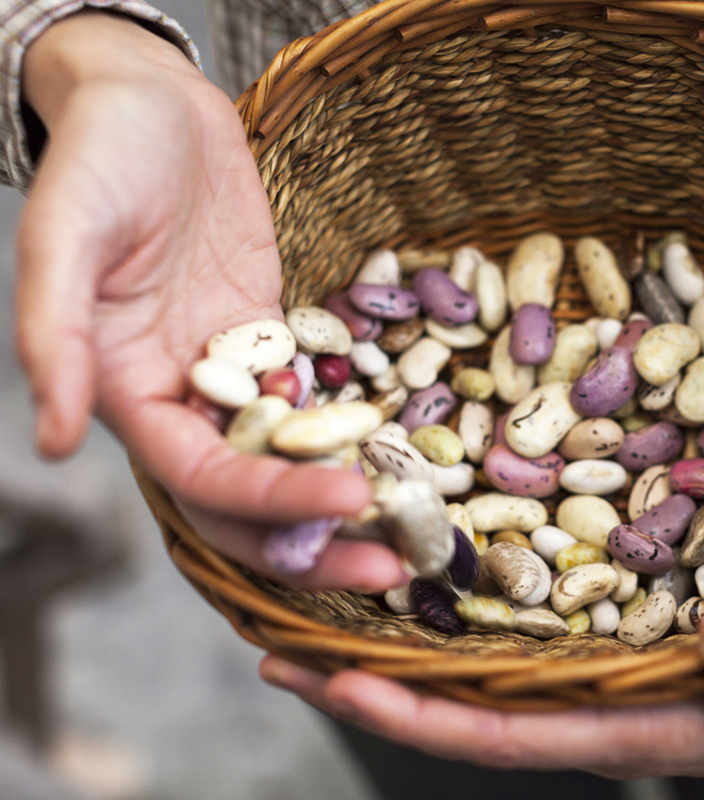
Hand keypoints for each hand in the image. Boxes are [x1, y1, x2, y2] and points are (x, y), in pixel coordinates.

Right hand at [16, 11, 405, 590]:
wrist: (154, 106)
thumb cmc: (101, 158)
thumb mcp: (64, 236)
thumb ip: (56, 336)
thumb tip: (54, 441)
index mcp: (127, 395)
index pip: (202, 480)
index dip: (270, 505)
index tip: (350, 503)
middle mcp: (184, 403)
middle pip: (250, 504)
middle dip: (318, 544)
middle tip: (397, 568)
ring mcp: (239, 378)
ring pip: (294, 467)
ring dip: (350, 505)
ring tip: (420, 532)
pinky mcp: (281, 344)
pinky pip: (325, 406)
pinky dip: (362, 439)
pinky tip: (418, 458)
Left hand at [260, 605, 703, 779]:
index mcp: (649, 730)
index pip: (513, 734)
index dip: (422, 716)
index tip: (333, 678)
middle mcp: (615, 694)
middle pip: (477, 692)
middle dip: (381, 668)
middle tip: (281, 623)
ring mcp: (621, 648)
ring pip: (501, 641)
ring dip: (419, 616)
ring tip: (339, 569)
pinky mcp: (642, 601)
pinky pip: (547, 592)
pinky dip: (487, 572)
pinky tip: (451, 528)